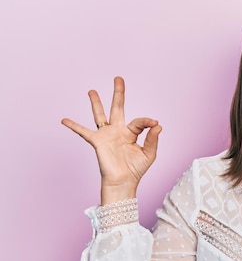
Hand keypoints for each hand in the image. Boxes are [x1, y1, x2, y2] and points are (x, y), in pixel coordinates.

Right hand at [61, 76, 161, 203]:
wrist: (123, 182)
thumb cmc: (136, 169)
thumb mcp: (149, 153)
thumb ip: (152, 139)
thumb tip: (158, 125)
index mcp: (131, 133)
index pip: (140, 121)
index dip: (147, 121)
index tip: (154, 122)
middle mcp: (118, 131)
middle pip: (117, 108)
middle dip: (118, 93)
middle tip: (118, 78)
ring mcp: (107, 135)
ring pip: (100, 115)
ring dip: (96, 102)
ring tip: (92, 91)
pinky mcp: (98, 142)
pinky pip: (84, 132)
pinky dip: (74, 126)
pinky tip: (64, 120)